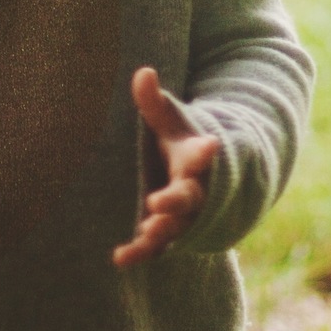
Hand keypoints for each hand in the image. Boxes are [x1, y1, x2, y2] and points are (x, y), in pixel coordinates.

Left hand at [113, 67, 221, 267]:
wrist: (201, 181)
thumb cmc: (178, 144)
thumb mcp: (169, 121)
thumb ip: (155, 103)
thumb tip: (143, 72)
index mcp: (195, 159)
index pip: (202, 156)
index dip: (205, 152)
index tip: (210, 144)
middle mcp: (194, 190)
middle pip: (190, 198)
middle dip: (176, 201)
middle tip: (158, 203)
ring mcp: (183, 216)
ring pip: (176, 227)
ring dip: (162, 230)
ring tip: (146, 229)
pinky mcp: (167, 234)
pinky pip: (156, 247)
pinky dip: (141, 253)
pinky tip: (119, 258)